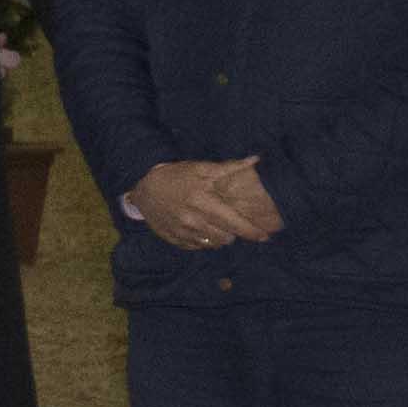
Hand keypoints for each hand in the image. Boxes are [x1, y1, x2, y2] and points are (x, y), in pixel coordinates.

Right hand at [130, 159, 271, 249]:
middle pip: (227, 238)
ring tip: (217, 226)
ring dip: (220, 238)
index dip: (253, 232)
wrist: (142, 188)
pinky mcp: (174, 240)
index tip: (265, 235)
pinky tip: (201, 229)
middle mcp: (194, 221)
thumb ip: (229, 168)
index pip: (235, 224)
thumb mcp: (201, 168)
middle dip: (234, 233)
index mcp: (204, 203)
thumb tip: (255, 159)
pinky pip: (198, 247)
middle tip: (232, 223)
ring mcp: (183, 233)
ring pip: (213, 244)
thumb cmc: (175, 176)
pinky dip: (204, 241)